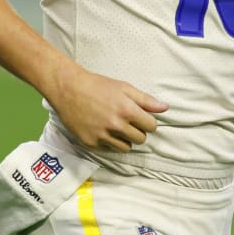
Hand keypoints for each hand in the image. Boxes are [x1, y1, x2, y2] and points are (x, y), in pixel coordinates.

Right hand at [46, 67, 168, 152]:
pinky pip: (109, 149)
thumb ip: (145, 99)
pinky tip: (103, 130)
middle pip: (141, 139)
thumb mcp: (124, 87)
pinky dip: (109, 142)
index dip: (148, 122)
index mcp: (127, 110)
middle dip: (138, 131)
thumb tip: (165, 108)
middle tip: (128, 122)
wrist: (68, 89)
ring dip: (125, 139)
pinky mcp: (91, 143)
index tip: (142, 118)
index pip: (151, 126)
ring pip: (126, 148)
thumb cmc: (98, 85)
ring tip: (117, 128)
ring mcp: (102, 136)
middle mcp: (116, 125)